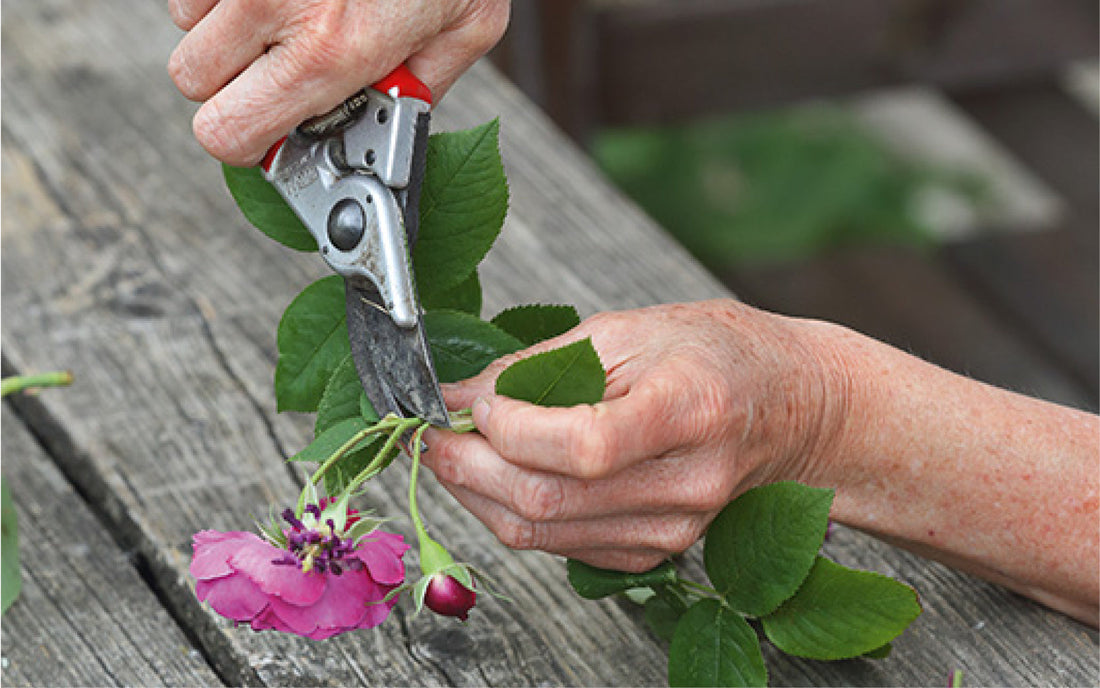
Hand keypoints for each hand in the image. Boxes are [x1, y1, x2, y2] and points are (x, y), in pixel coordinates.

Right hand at [167, 0, 509, 164]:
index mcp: (331, 48)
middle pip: (192, 78)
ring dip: (226, 20)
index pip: (227, 133)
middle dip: (231, 79)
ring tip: (290, 2)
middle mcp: (274, 1)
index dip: (246, 139)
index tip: (266, 128)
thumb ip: (422, 86)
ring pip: (185, 18)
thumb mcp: (467, 25)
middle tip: (279, 61)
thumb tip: (384, 124)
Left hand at [422, 300, 847, 571]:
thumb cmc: (717, 354)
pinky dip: (512, 513)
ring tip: (450, 451)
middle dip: (466, 466)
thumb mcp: (628, 329)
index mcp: (689, 409)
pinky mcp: (655, 552)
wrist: (788, 407)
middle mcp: (685, 483)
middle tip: (427, 433)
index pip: (583, 444)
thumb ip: (540, 365)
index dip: (510, 428)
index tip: (467, 402)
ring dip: (476, 493)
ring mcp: (672, 529)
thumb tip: (462, 394)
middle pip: (548, 499)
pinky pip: (559, 545)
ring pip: (541, 532)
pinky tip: (496, 476)